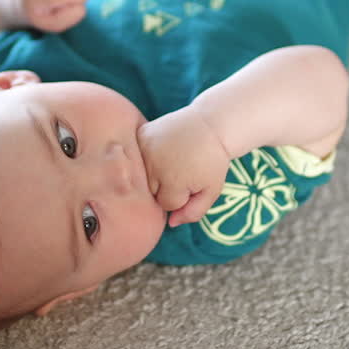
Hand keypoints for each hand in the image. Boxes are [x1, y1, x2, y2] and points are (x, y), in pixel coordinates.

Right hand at [136, 106, 231, 227]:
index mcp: (173, 182)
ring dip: (154, 172)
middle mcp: (154, 166)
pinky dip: (146, 155)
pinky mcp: (140, 135)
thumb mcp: (212, 190)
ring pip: (142, 175)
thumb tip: (171, 223)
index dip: (180, 196)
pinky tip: (161, 149)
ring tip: (171, 159)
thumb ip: (193, 212)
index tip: (191, 181)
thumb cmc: (212, 161)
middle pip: (151, 191)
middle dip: (165, 186)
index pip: (166, 204)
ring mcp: (145, 148)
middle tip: (181, 169)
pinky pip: (137, 156)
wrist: (210, 124)